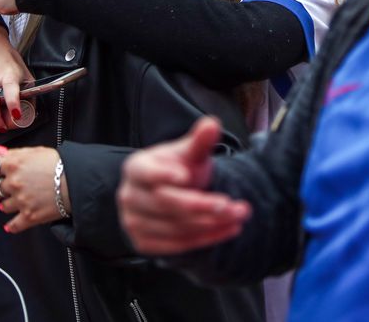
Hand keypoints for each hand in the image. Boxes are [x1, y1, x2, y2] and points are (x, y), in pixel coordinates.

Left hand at [0, 145, 63, 232]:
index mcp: (13, 163)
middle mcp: (13, 182)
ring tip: (25, 199)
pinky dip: (12, 225)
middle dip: (0, 189)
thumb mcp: (36, 152)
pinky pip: (13, 225)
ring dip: (10, 203)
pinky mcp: (28, 216)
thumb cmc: (60, 164)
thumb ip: (15, 154)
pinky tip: (12, 224)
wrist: (78, 181)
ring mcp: (19, 200)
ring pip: (3, 206)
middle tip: (13, 188)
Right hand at [117, 118, 250, 254]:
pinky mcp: (144, 244)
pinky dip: (206, 238)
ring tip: (239, 215)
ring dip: (211, 224)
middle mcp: (129, 196)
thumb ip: (199, 141)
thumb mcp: (189, 154)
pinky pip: (177, 245)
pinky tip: (229, 229)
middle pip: (166, 203)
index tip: (185, 175)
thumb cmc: (179, 169)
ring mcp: (133, 222)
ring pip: (175, 227)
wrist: (170, 195)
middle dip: (202, 205)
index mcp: (136, 168)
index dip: (163, 174)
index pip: (146, 172)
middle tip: (232, 204)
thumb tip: (212, 123)